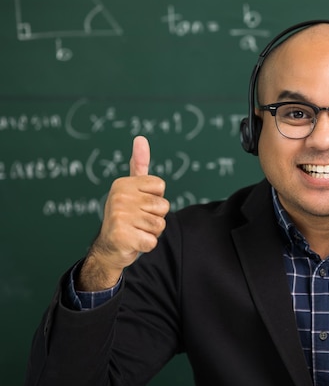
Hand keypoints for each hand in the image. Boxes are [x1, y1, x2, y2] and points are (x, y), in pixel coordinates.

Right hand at [78, 136, 169, 290]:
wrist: (108, 248)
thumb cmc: (125, 217)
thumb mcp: (132, 189)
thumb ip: (139, 165)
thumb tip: (140, 138)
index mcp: (123, 184)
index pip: (161, 187)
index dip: (156, 200)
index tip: (139, 205)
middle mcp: (119, 197)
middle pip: (163, 206)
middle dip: (155, 218)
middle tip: (137, 221)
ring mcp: (119, 217)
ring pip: (159, 224)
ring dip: (151, 232)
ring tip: (136, 231)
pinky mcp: (122, 237)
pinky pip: (152, 241)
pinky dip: (147, 245)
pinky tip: (133, 242)